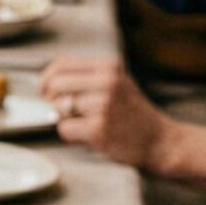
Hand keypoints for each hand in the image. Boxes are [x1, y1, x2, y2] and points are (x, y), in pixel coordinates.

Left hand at [39, 56, 175, 169]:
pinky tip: (88, 135)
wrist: (160, 141)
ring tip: (84, 123)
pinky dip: (70, 134)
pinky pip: (64, 128)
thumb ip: (85, 77)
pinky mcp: (100, 129)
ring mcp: (104, 105)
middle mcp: (108, 82)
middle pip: (55, 85)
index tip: (44, 91)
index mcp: (109, 66)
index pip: (62, 63)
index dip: (46, 78)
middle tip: (61, 111)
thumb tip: (45, 82)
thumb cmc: (131, 113)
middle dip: (51, 100)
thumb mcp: (116, 83)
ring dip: (63, 119)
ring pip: (57, 108)